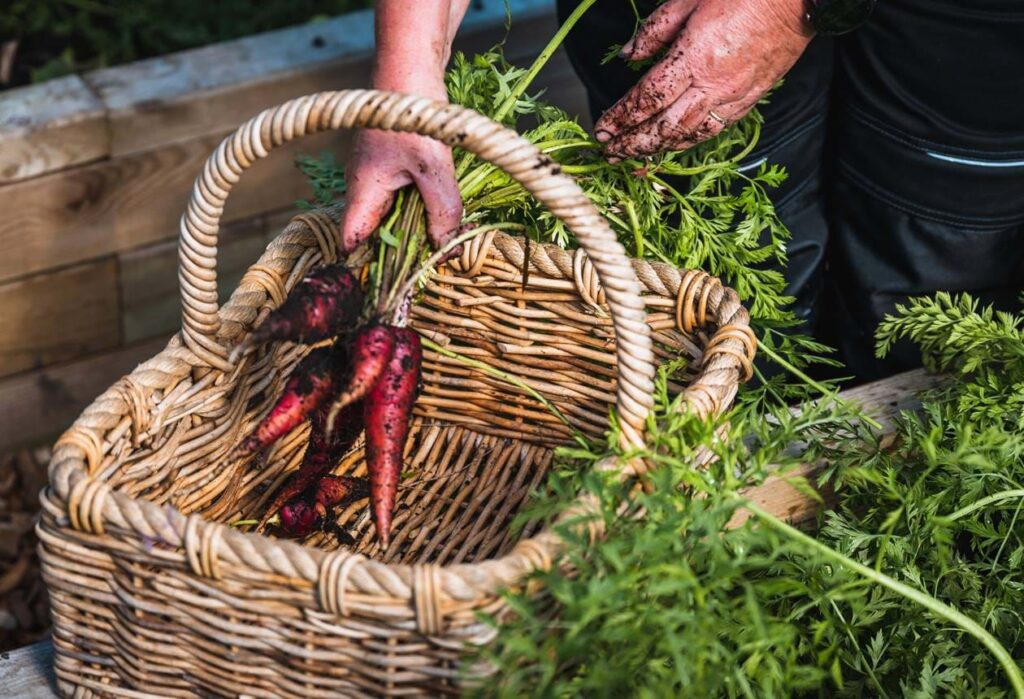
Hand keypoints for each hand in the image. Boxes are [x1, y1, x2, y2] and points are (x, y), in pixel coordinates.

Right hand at [340, 0, 471, 253]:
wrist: (409, 67)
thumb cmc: (416, 114)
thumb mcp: (436, 167)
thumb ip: (442, 210)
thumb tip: (444, 249)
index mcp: (363, 191)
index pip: (351, 242)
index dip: (368, 265)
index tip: (394, 282)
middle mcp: (361, 187)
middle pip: (374, 234)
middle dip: (401, 250)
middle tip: (432, 265)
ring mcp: (372, 177)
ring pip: (390, 216)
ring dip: (414, 228)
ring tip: (441, 240)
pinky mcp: (387, 168)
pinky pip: (398, 198)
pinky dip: (417, 208)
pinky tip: (439, 210)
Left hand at [595, 0, 812, 160]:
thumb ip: (655, 30)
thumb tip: (628, 54)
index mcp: (694, 59)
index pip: (646, 98)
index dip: (621, 117)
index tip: (601, 129)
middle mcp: (713, 86)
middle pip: (663, 127)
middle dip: (633, 143)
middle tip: (610, 153)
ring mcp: (734, 97)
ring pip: (688, 135)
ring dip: (657, 149)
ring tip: (634, 156)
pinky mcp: (750, 99)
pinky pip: (714, 129)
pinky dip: (688, 141)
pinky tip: (673, 144)